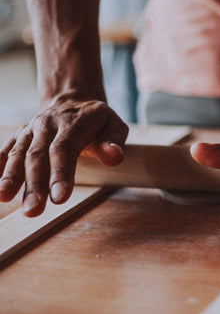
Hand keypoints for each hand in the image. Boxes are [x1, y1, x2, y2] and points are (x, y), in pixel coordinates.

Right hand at [0, 97, 127, 216]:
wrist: (73, 102)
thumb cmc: (98, 122)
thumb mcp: (115, 125)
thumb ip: (114, 141)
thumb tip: (113, 156)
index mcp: (74, 123)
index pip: (64, 149)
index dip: (60, 173)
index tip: (59, 198)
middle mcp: (48, 124)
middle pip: (38, 155)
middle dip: (34, 184)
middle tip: (32, 211)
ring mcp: (31, 130)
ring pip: (18, 153)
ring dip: (10, 177)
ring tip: (3, 198)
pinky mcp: (19, 136)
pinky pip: (5, 149)